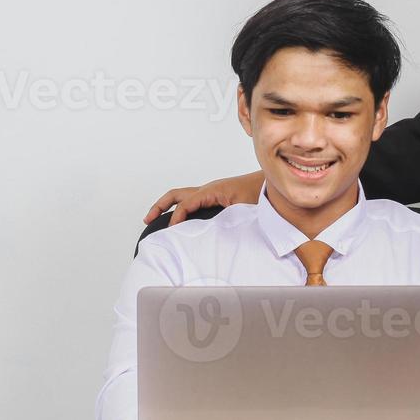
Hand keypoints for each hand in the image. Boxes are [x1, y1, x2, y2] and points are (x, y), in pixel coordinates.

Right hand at [144, 171, 263, 225]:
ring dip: (169, 206)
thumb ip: (226, 219)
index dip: (176, 217)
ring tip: (157, 219)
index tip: (171, 231)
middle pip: (176, 195)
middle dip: (160, 206)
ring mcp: (211, 193)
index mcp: (212, 190)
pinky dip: (181, 208)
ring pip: (183, 197)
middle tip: (148, 219)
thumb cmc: (260, 194)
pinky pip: (192, 201)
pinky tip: (181, 221)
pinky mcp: (216, 197)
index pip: (186, 203)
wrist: (272, 186)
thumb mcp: (242, 209)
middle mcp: (209, 190)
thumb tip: (213, 233)